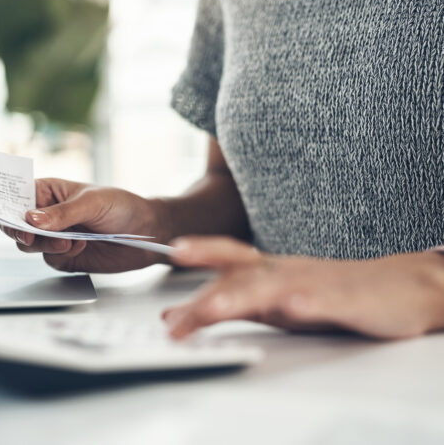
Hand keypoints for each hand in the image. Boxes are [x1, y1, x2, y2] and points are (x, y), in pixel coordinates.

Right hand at [0, 178, 170, 272]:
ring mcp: (53, 237)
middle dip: (21, 231)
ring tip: (69, 240)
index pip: (16, 197)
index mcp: (48, 192)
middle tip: (32, 237)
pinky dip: (60, 255)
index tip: (12, 216)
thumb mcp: (92, 202)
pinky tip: (79, 246)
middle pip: (16, 225)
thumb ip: (62, 213)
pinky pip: (48, 260)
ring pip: (28, 245)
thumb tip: (31, 219)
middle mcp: (47, 215)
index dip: (6, 206)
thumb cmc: (123, 207)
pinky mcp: (63, 257)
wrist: (148, 234)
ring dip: (44, 244)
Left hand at [162, 236, 443, 339]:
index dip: (197, 254)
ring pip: (274, 287)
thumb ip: (223, 303)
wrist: (397, 287)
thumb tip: (175, 314)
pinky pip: (326, 301)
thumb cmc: (326, 292)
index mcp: (266, 269)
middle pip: (240, 276)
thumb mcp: (269, 301)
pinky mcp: (346, 300)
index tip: (169, 253)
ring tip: (217, 307)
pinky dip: (309, 303)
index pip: (225, 259)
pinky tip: (295, 307)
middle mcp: (284, 271)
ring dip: (243, 295)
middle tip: (178, 310)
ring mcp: (313, 283)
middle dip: (208, 290)